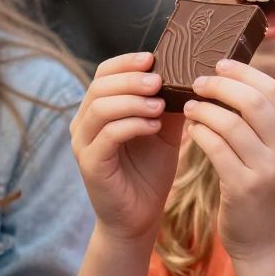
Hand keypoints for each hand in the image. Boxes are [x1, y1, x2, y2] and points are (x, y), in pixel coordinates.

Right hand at [69, 53, 182, 247]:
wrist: (139, 217)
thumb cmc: (150, 172)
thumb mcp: (165, 131)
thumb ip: (171, 103)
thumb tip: (191, 73)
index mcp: (99, 110)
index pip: (104, 73)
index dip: (126, 62)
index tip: (153, 58)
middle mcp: (84, 123)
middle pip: (100, 86)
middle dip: (131, 79)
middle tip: (159, 80)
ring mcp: (83, 144)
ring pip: (100, 108)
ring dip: (132, 101)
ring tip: (160, 104)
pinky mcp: (90, 164)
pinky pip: (107, 135)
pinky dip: (132, 125)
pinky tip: (154, 126)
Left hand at [182, 60, 274, 266]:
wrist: (268, 246)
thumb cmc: (265, 195)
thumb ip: (263, 125)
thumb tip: (232, 83)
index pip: (274, 90)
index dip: (245, 72)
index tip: (220, 64)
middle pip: (254, 101)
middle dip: (222, 85)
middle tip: (198, 81)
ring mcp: (268, 170)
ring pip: (231, 122)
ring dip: (205, 108)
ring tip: (189, 106)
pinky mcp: (244, 188)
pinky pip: (216, 148)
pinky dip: (200, 132)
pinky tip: (191, 130)